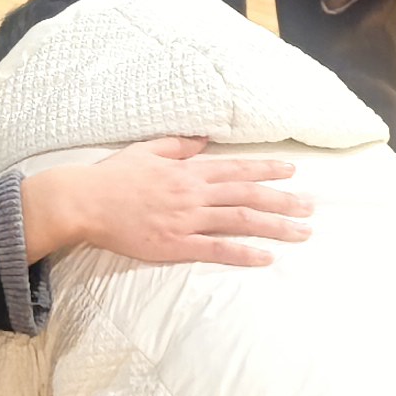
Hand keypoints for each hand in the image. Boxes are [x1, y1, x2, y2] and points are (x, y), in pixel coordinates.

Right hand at [21, 138, 313, 269]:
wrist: (83, 201)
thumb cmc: (112, 176)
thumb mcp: (147, 150)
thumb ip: (179, 145)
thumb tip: (205, 139)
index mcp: (188, 170)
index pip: (237, 168)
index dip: (267, 169)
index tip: (292, 171)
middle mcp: (194, 193)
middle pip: (249, 194)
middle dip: (284, 200)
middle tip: (311, 206)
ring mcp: (186, 219)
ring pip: (240, 221)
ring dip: (275, 226)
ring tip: (302, 232)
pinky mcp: (174, 244)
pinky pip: (216, 249)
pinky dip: (243, 252)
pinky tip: (266, 257)